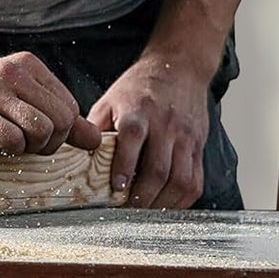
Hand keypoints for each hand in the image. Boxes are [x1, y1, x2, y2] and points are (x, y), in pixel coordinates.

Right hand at [0, 52, 101, 155]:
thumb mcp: (16, 103)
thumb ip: (57, 118)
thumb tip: (95, 139)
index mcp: (25, 64)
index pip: (71, 108)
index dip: (59, 134)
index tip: (32, 135)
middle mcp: (10, 71)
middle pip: (62, 121)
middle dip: (47, 144)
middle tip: (18, 143)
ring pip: (43, 132)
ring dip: (27, 149)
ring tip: (2, 141)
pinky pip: (14, 141)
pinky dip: (5, 152)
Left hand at [89, 52, 210, 208]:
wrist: (179, 68)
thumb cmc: (140, 87)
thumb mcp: (111, 98)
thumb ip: (97, 124)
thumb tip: (79, 151)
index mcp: (138, 110)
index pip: (132, 139)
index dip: (124, 166)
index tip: (117, 188)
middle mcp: (164, 125)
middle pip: (159, 168)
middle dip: (144, 195)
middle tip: (129, 208)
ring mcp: (185, 138)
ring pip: (180, 179)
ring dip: (163, 202)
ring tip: (146, 211)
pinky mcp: (198, 148)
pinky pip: (196, 181)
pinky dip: (182, 200)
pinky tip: (167, 205)